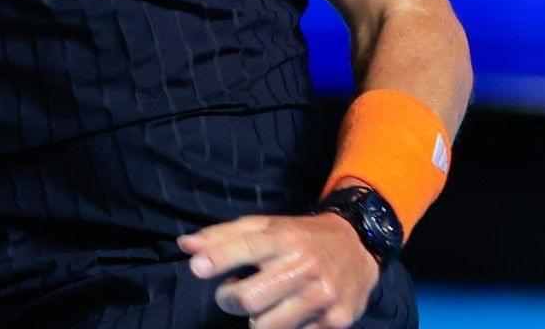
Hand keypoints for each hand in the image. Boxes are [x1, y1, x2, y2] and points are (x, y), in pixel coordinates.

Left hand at [178, 211, 379, 327]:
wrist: (358, 246)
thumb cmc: (301, 236)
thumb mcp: (266, 226)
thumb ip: (225, 236)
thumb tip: (185, 246)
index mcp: (285, 238)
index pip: (246, 247)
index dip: (218, 259)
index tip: (197, 267)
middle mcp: (304, 265)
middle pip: (249, 298)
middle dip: (230, 300)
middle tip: (233, 295)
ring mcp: (322, 295)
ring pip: (266, 325)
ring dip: (255, 320)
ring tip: (264, 305)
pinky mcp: (336, 320)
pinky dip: (283, 328)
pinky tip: (290, 313)